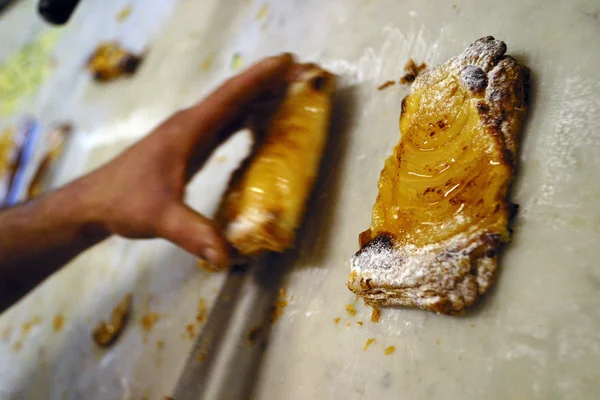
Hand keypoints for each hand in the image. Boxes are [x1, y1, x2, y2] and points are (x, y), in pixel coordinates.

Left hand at [77, 53, 293, 268]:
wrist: (95, 202)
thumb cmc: (124, 203)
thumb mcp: (160, 218)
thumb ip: (193, 234)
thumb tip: (226, 256)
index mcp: (188, 130)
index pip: (230, 97)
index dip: (260, 78)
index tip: (286, 62)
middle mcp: (191, 125)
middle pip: (235, 96)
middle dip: (267, 82)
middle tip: (301, 74)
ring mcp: (190, 135)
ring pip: (230, 108)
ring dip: (258, 97)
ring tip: (289, 91)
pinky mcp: (190, 147)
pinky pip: (225, 124)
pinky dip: (246, 118)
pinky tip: (260, 122)